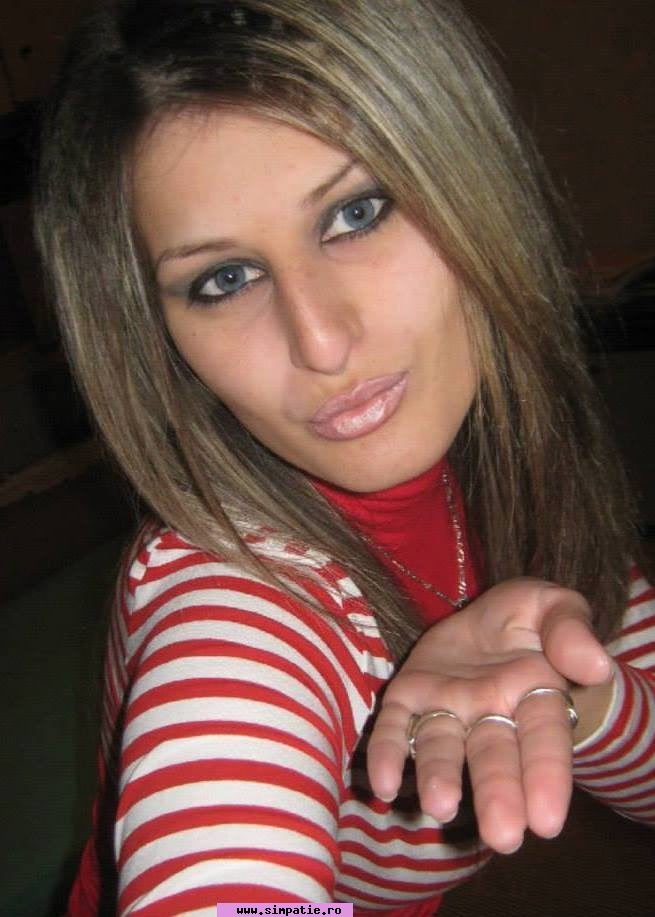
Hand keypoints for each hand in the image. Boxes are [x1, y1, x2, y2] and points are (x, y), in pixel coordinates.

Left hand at [367, 578, 613, 852]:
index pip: (543, 737)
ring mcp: (446, 708)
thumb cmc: (528, 619)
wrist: (485, 617)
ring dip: (438, 777)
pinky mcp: (407, 697)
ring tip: (438, 808)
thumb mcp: (555, 606)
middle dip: (497, 793)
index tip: (546, 820)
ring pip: (441, 746)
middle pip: (493, 754)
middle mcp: (489, 712)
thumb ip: (570, 629)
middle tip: (502, 836)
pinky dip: (387, 753)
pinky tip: (381, 782)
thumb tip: (595, 666)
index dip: (546, 775)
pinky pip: (396, 727)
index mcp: (536, 694)